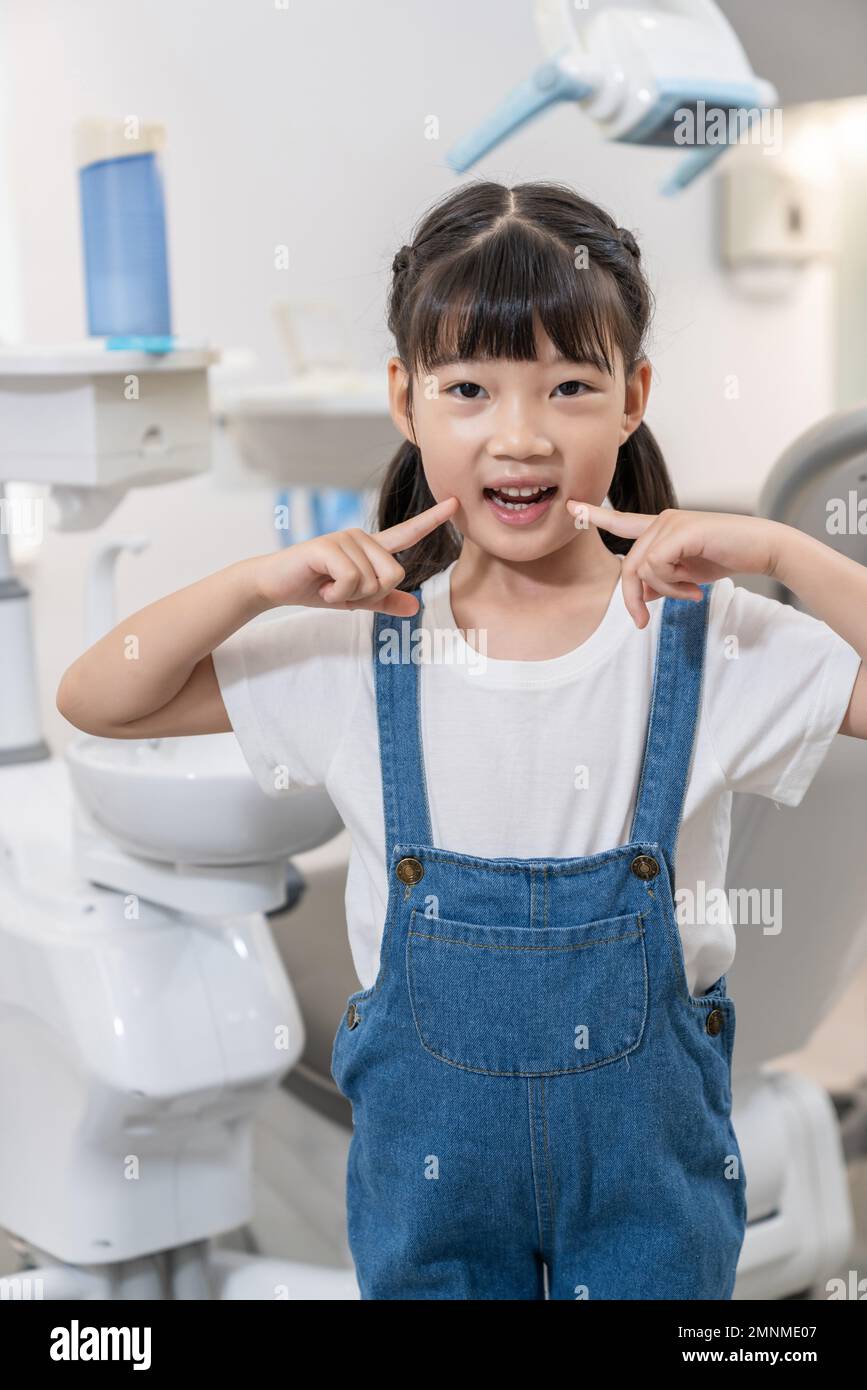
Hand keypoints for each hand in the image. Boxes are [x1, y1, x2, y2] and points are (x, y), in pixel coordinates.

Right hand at [254, 496, 459, 616]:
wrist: (274, 585)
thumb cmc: (314, 587)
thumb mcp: (354, 600)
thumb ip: (384, 602)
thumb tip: (415, 607)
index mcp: (370, 548)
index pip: (407, 534)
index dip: (432, 520)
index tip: (456, 502)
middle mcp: (361, 537)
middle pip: (394, 574)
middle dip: (370, 595)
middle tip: (341, 591)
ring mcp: (345, 539)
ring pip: (373, 581)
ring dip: (349, 596)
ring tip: (327, 586)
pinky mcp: (328, 546)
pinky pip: (352, 580)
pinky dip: (337, 594)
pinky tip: (321, 586)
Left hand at [566, 500, 781, 628]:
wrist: (763, 549)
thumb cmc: (727, 558)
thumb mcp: (686, 575)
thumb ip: (661, 581)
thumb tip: (642, 595)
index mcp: (660, 528)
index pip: (621, 523)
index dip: (596, 516)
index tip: (571, 508)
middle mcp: (661, 520)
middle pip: (628, 566)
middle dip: (633, 599)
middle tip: (643, 622)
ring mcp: (670, 523)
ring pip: (641, 568)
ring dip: (663, 592)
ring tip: (689, 594)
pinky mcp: (680, 530)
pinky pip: (656, 566)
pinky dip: (672, 586)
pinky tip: (695, 589)